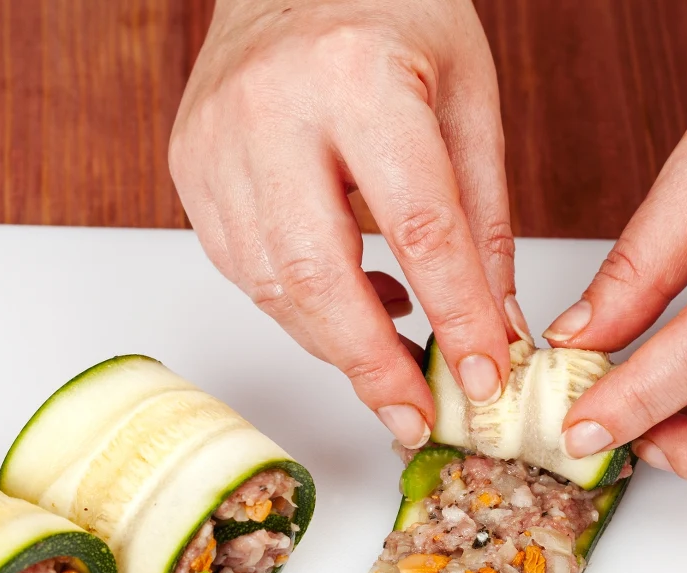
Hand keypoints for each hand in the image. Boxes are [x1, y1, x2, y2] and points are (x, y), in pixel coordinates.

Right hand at [171, 0, 527, 448]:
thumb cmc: (390, 12)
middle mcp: (268, 109)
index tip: (486, 375)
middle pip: (315, 274)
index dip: (457, 316)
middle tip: (414, 418)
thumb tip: (497, 322)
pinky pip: (244, 267)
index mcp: (356, 74)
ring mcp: (214, 141)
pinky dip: (301, 306)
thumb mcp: (468, 95)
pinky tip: (351, 305)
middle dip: (371, 364)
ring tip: (393, 365)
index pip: (418, 226)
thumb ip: (483, 214)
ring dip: (335, 342)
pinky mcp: (189, 167)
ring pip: (269, 285)